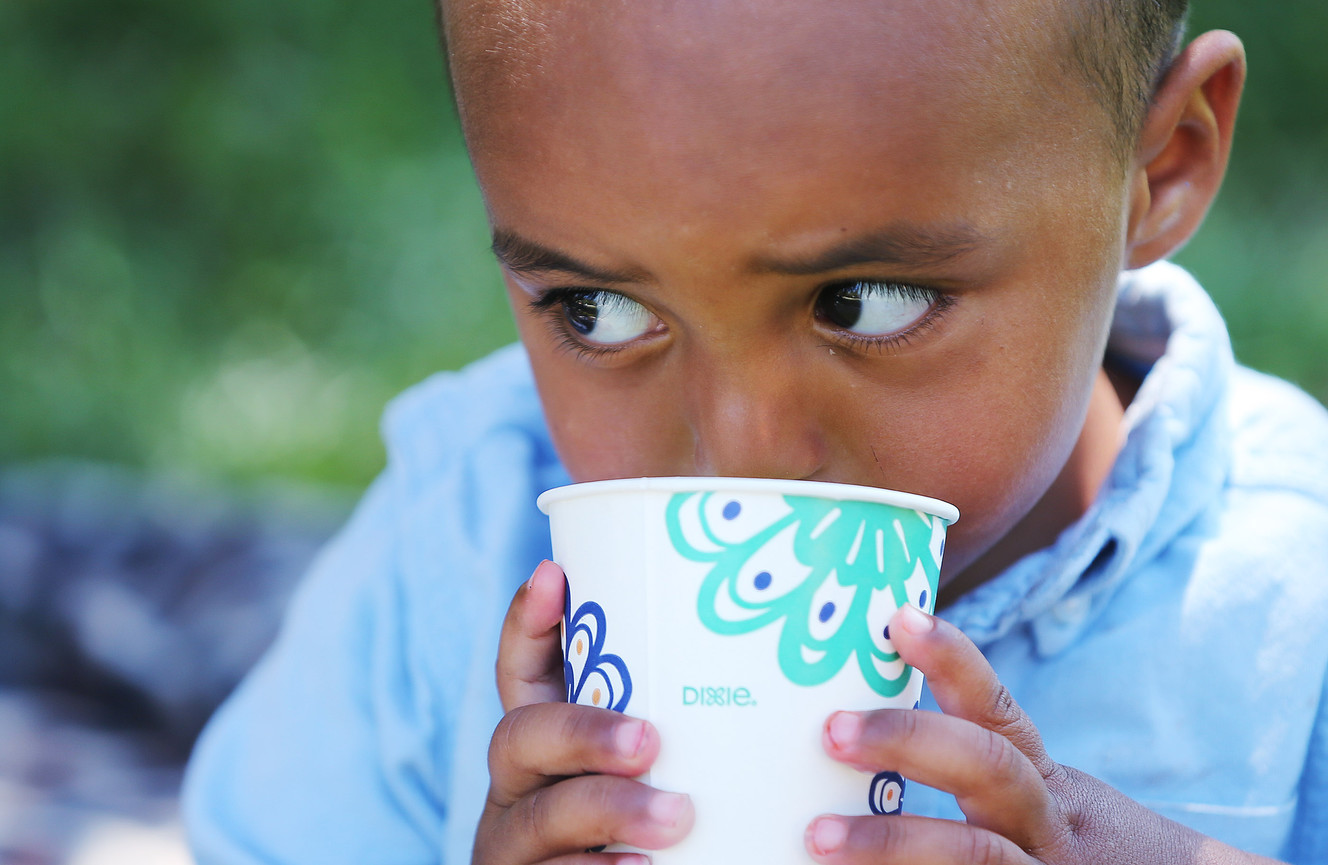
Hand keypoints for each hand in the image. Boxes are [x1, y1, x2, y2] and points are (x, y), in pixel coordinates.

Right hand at [472, 560, 693, 864]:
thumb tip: (795, 647)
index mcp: (547, 743)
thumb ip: (689, 716)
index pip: (521, 672)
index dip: (528, 624)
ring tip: (677, 819)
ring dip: (608, 810)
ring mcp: (520, 849)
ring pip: (541, 818)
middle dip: (584, 729)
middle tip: (653, 740)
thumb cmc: (669, 830)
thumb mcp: (666, 763)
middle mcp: (522, 788)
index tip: (557, 575)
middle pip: (523, 737)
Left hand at [806, 603, 1283, 864]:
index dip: (953, 660)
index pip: (996, 711)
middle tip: (833, 730)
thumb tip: (844, 723)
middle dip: (909, 742)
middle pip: (987, 768)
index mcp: (1039, 786)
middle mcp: (1044, 826)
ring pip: (975, 853)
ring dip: (893, 840)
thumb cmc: (1063, 857)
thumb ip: (965, 772)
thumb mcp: (1032, 808)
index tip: (900, 619)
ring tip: (818, 835)